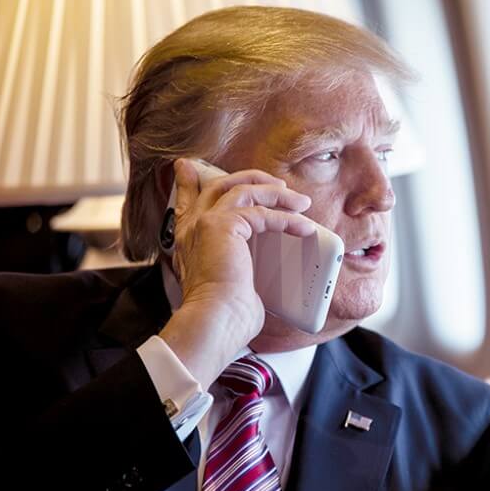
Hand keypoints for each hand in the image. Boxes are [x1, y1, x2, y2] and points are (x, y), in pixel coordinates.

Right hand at [159, 158, 314, 388]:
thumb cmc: (223, 316)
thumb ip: (236, 268)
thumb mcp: (229, 285)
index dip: (190, 181)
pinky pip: (261, 212)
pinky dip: (285, 218)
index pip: (187, 200)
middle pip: (219, 184)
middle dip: (250, 178)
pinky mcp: (223, 226)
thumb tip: (254, 282)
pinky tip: (303, 227)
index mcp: (188, 240)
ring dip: (276, 194)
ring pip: (243, 190)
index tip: (191, 167)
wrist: (214, 323)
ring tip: (300, 202)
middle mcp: (191, 227)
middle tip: (277, 184)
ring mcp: (205, 223)